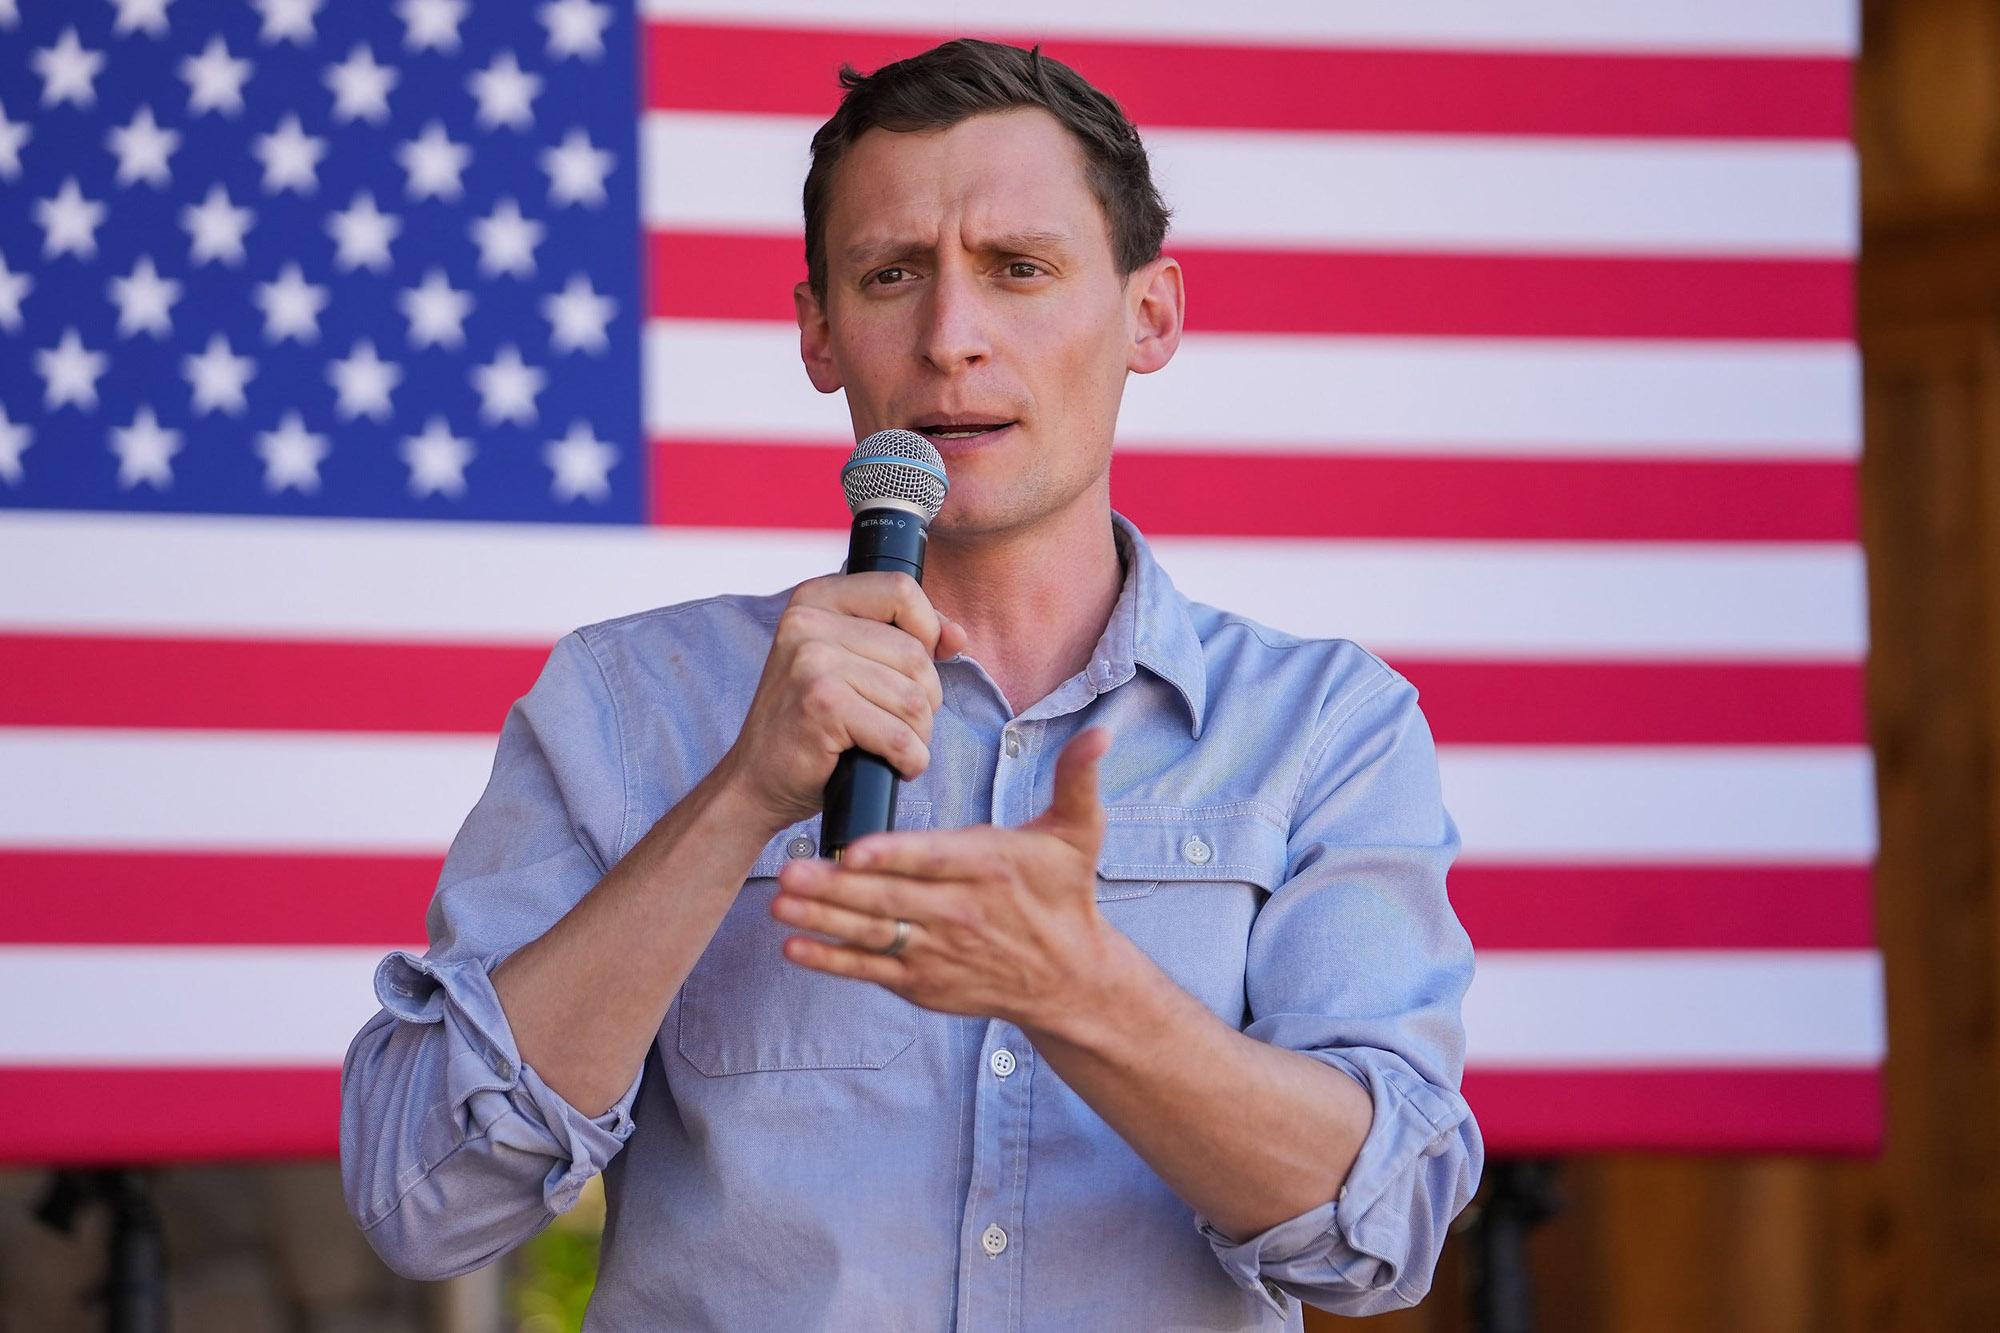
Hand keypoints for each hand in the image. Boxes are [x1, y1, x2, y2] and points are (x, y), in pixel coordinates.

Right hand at [718, 572, 968, 833]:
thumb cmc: (809, 722)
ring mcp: (812, 663)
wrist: (756, 779)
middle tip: (895, 722)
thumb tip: (956, 635)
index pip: (900, 589)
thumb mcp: (849, 662)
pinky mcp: (822, 706)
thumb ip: (902, 636)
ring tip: (891, 746)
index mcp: (815, 599)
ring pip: (914, 697)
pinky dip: (910, 760)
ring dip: (918, 734)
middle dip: (925, 698)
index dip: (927, 630)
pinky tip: (894, 766)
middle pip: (915, 652)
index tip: (917, 668)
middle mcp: (807, 622)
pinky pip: (900, 735)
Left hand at [770, 728, 1113, 1029]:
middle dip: (837, 887)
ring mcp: (939, 952)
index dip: (893, 856)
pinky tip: (795, 948)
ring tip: (780, 903)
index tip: (853, 849)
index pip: (934, 860)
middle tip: (791, 869)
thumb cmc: (1065, 894)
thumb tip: (1098, 734)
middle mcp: (961, 914)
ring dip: (823, 920)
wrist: (1069, 979)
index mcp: (990, 868)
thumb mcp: (1079, 834)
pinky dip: (832, 962)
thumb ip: (1077, 779)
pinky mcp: (924, 982)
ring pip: (873, 934)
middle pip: (892, 899)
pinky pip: (871, 971)